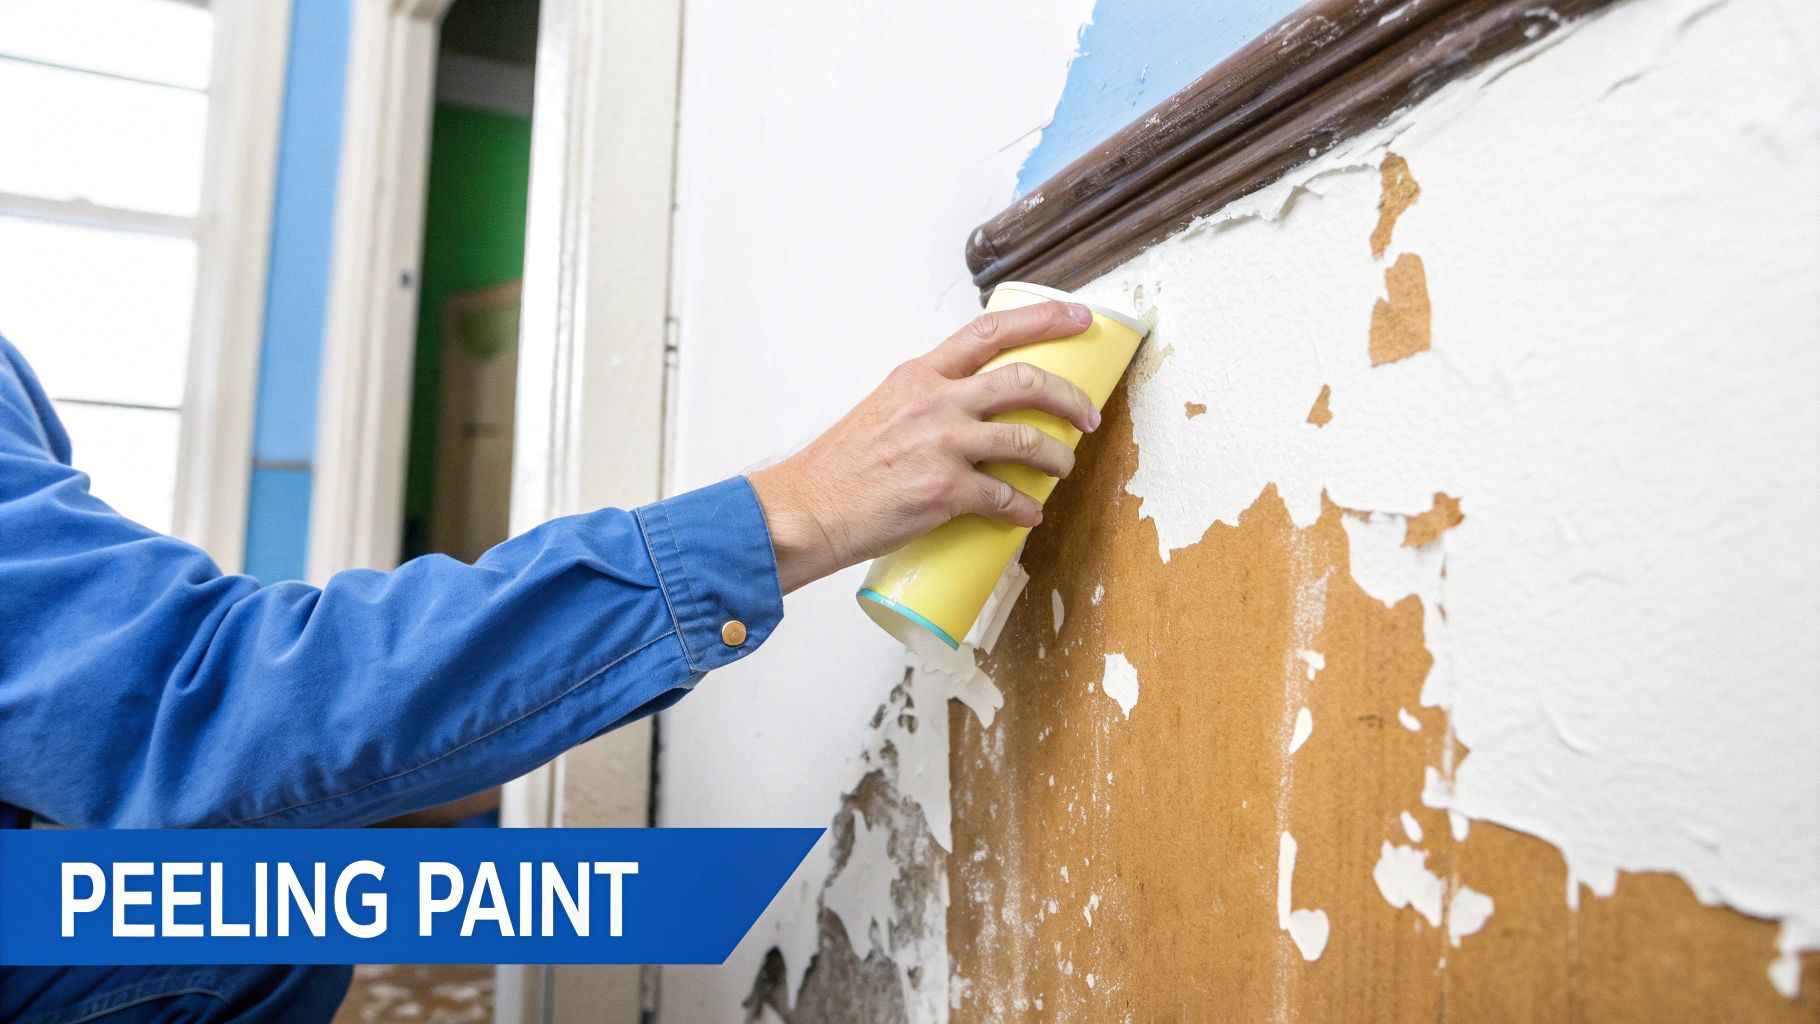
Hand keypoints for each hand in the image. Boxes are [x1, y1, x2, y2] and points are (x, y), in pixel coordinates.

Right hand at [749, 300, 1099, 593]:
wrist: (808, 509)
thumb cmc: (842, 468)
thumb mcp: (885, 410)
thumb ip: (929, 403)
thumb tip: (974, 415)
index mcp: (920, 375)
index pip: (989, 332)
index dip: (1042, 320)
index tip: (1078, 318)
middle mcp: (934, 401)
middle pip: (1023, 382)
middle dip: (1069, 398)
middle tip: (1088, 416)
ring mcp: (941, 444)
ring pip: (1026, 439)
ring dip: (1058, 457)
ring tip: (1063, 468)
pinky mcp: (945, 489)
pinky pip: (1006, 495)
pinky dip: (1026, 508)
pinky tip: (1029, 514)